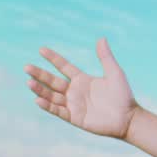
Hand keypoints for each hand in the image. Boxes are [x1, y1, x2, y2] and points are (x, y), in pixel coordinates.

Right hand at [25, 37, 139, 139]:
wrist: (129, 118)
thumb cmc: (124, 95)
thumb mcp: (115, 73)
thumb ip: (106, 57)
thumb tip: (101, 38)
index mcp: (82, 79)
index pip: (64, 67)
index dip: (53, 59)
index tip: (41, 49)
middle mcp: (75, 91)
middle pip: (53, 81)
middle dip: (40, 74)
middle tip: (27, 67)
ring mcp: (73, 104)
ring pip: (51, 96)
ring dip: (40, 90)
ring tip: (29, 82)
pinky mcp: (74, 117)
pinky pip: (58, 111)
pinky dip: (48, 106)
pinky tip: (38, 100)